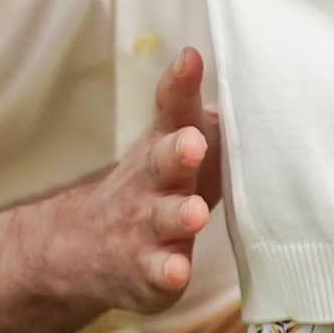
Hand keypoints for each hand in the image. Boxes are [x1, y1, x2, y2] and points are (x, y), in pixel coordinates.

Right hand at [73, 45, 219, 317]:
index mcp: (164, 145)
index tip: (190, 60)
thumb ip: (196, 108)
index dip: (180, 84)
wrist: (85, 245)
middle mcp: (151, 183)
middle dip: (177, 152)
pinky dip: (167, 272)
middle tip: (192, 144)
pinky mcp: (147, 271)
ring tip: (194, 213)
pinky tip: (177, 272)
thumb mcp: (172, 140)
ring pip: (162, 219)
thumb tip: (249, 70)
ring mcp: (144, 227)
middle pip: (162, 162)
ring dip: (178, 214)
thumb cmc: (155, 184)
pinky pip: (157, 273)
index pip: (171, 109)